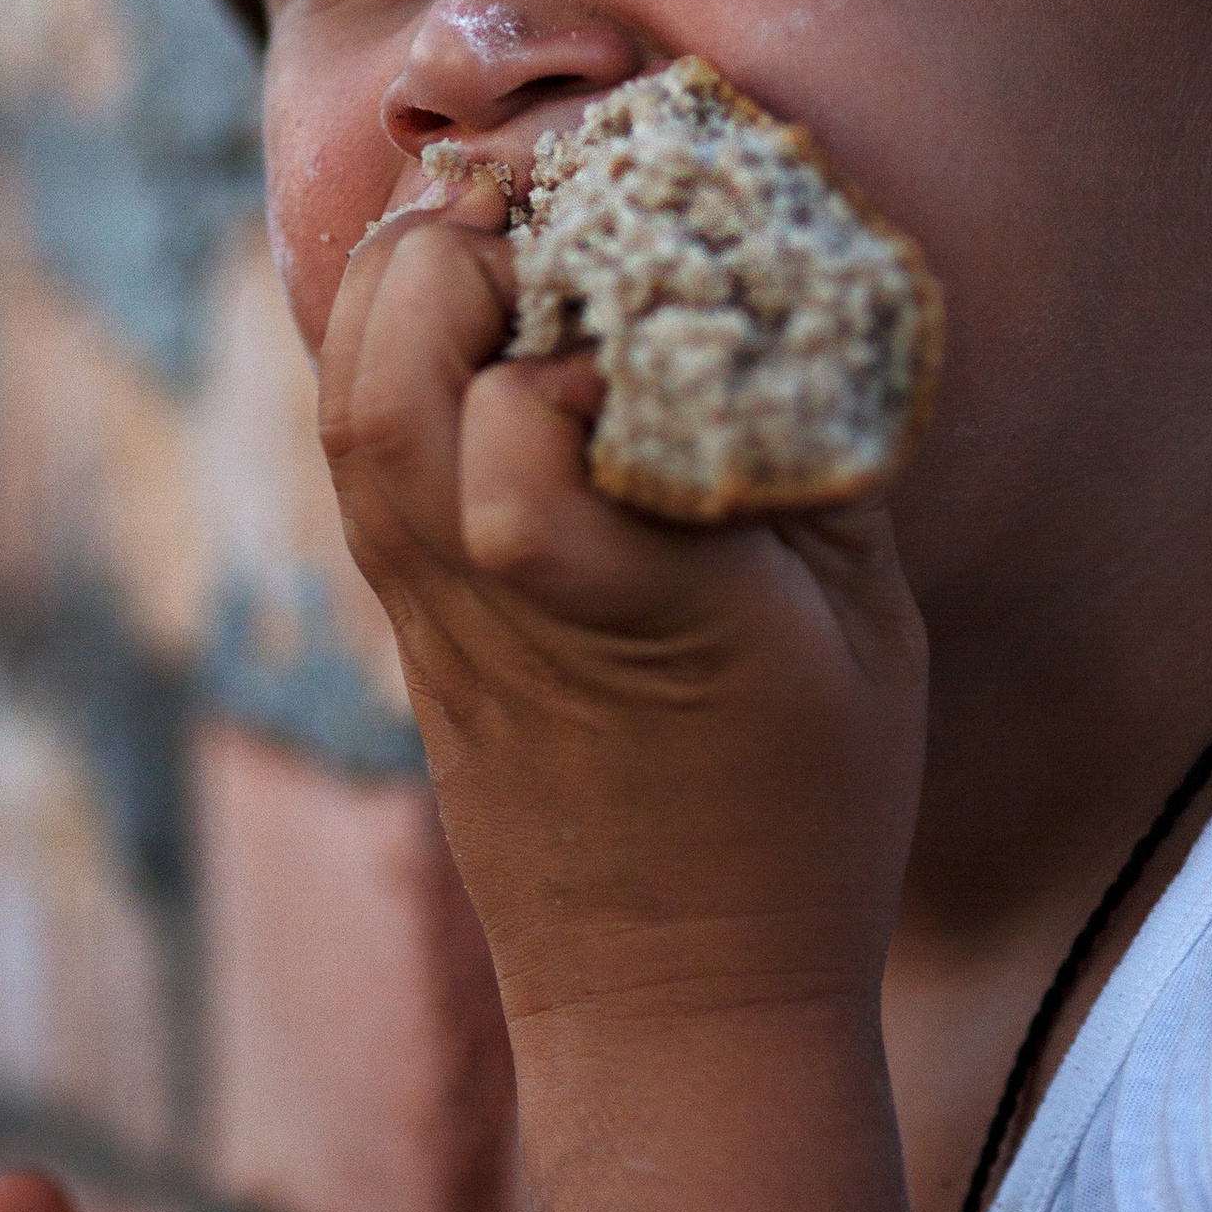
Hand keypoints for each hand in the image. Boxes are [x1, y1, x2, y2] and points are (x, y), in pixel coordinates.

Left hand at [318, 200, 928, 1040]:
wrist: (677, 1004)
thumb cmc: (804, 814)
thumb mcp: (866, 630)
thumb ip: (812, 454)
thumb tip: (779, 273)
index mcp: (641, 611)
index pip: (514, 450)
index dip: (553, 351)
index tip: (637, 312)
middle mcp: (498, 603)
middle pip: (385, 388)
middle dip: (452, 254)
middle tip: (546, 207)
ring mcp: (429, 618)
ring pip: (345, 406)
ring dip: (402, 286)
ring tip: (499, 238)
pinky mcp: (403, 628)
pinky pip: (356, 452)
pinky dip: (389, 352)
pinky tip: (473, 325)